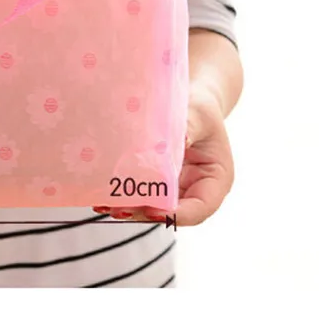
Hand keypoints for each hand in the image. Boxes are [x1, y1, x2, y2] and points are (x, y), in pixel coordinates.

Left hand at [94, 84, 234, 225]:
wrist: (189, 103)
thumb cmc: (201, 107)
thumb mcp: (200, 114)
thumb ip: (191, 127)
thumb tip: (179, 140)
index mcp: (215, 179)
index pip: (200, 208)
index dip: (177, 215)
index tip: (154, 210)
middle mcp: (194, 190)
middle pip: (172, 213)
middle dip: (146, 214)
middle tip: (120, 209)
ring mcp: (173, 188)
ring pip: (153, 207)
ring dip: (130, 208)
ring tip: (107, 205)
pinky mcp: (154, 182)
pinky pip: (140, 194)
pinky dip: (123, 197)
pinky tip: (102, 198)